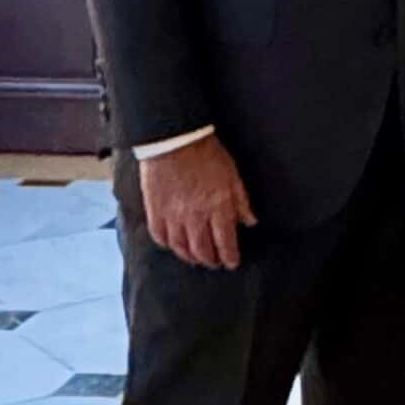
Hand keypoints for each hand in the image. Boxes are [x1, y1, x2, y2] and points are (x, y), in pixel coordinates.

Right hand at [138, 135, 255, 268]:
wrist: (174, 140)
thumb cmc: (207, 154)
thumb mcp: (232, 175)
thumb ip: (241, 201)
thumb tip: (250, 222)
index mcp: (218, 206)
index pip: (225, 241)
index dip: (229, 256)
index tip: (232, 263)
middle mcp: (195, 216)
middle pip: (202, 249)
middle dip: (210, 260)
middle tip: (215, 264)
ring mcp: (172, 215)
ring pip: (181, 247)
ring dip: (190, 257)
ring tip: (196, 259)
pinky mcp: (154, 210)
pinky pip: (160, 236)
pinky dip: (168, 245)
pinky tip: (174, 246)